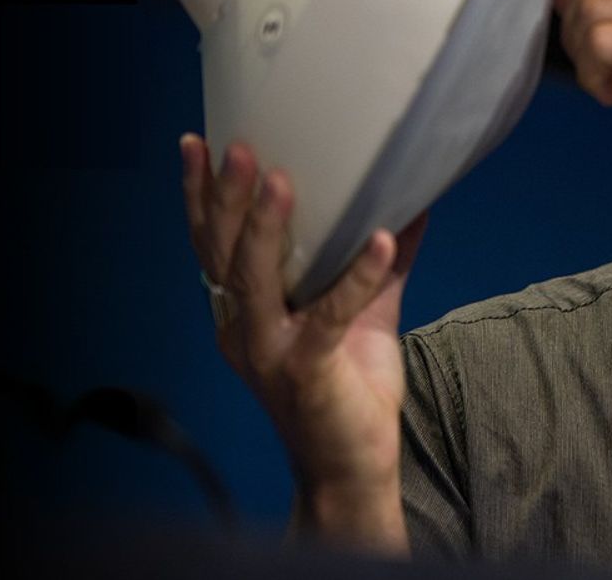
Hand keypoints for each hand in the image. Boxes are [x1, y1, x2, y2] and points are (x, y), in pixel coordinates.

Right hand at [180, 133, 425, 547]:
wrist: (351, 469)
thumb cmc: (351, 390)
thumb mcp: (366, 315)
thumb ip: (382, 265)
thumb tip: (412, 205)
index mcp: (244, 313)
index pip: (212, 245)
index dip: (202, 197)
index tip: (199, 143)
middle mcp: (244, 329)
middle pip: (223, 253)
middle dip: (226, 197)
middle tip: (236, 146)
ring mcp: (270, 352)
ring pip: (254, 279)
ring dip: (266, 226)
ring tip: (280, 178)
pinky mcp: (309, 371)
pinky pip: (331, 315)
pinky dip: (358, 276)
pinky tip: (383, 240)